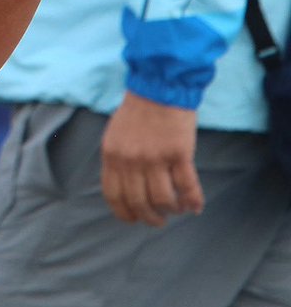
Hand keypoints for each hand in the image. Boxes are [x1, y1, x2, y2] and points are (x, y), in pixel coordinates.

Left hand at [100, 92, 203, 225]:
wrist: (159, 87)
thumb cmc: (138, 110)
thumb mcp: (116, 134)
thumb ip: (118, 160)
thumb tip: (125, 189)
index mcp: (112, 154)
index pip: (113, 195)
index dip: (125, 213)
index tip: (134, 220)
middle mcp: (130, 159)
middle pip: (139, 203)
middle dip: (151, 218)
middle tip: (160, 220)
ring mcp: (155, 157)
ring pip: (164, 200)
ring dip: (173, 210)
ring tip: (178, 209)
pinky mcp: (178, 153)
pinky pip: (187, 188)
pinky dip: (192, 202)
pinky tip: (195, 206)